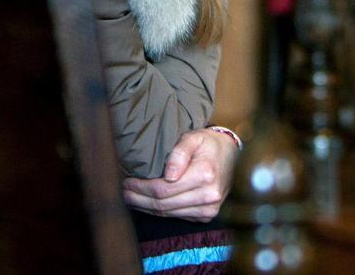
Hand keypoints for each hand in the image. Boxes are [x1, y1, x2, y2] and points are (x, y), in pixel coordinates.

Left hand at [121, 128, 238, 221]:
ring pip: (168, 214)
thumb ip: (179, 153)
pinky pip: (177, 216)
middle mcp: (208, 196)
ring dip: (146, 207)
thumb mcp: (193, 138)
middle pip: (163, 205)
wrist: (231, 156)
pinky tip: (148, 203)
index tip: (126, 181)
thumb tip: (168, 175)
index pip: (163, 189)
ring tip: (130, 197)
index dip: (141, 188)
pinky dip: (160, 211)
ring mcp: (209, 209)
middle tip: (122, 191)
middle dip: (139, 199)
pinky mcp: (206, 216)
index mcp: (204, 175)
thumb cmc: (208, 144)